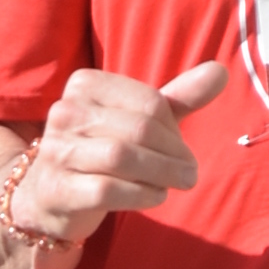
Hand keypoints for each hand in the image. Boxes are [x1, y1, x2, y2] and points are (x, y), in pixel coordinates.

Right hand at [8, 61, 229, 266]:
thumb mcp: (137, 120)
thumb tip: (221, 72)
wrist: (47, 196)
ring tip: (178, 184)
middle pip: (139, 130)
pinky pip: (108, 189)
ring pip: (123, 158)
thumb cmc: (100, 151)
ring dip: (162, 174)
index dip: (174, 129)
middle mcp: (65, 111)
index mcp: (85, 84)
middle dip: (174, 154)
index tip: (181, 149)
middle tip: (190, 173)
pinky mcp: (57, 188)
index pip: (148, 102)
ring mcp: (56, 150)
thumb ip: (177, 98)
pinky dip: (142, 194)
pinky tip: (155, 196)